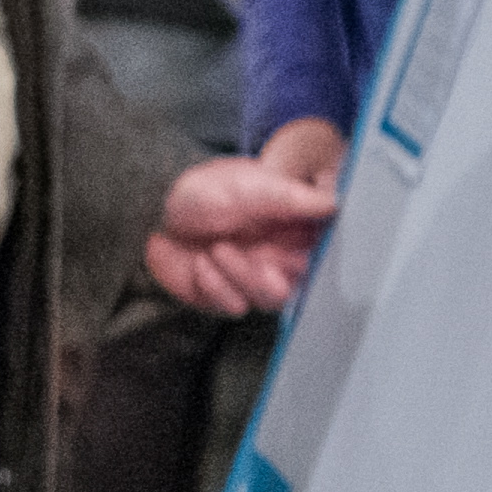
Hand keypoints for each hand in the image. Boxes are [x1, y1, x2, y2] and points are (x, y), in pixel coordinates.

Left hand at [146, 122, 344, 317]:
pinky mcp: (228, 296)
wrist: (156, 212)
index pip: (329, 248)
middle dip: (286, 273)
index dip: (329, 255)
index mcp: (297, 227)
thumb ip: (292, 197)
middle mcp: (282, 256)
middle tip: (267, 260)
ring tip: (218, 247)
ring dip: (245, 276)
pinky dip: (218, 286)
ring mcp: (256, 278)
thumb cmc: (207, 191)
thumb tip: (335, 202)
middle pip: (307, 282)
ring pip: (273, 298)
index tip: (313, 249)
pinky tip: (202, 263)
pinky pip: (236, 306)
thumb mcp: (250, 185)